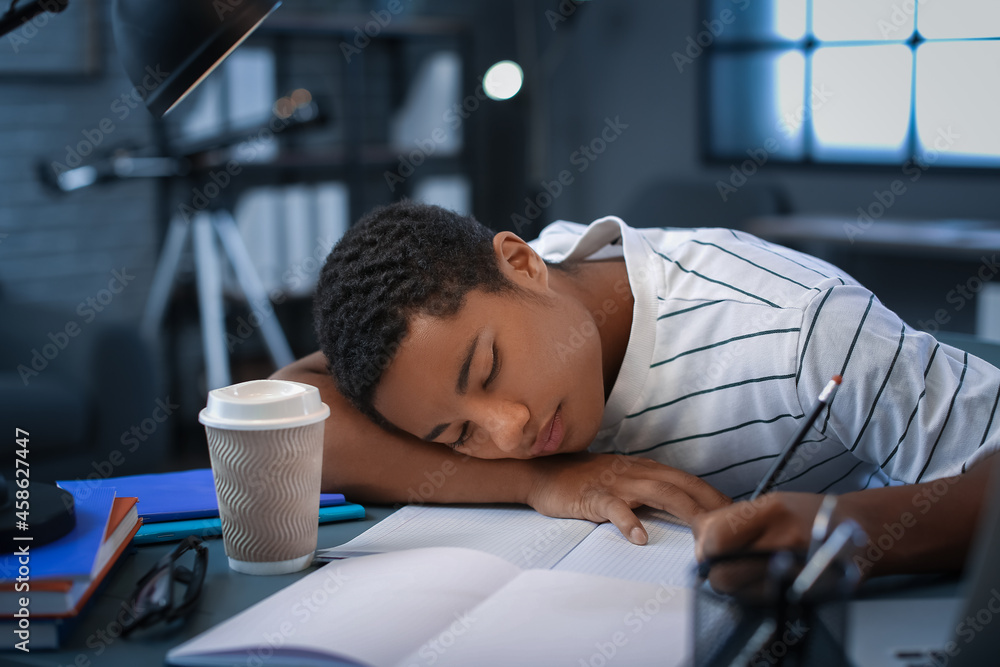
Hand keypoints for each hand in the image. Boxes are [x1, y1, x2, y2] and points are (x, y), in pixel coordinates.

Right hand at [525, 453, 730, 543]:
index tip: (737, 516)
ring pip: (658, 493)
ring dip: (685, 511)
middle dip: (711, 505)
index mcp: (645, 469)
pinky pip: (614, 507)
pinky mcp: (593, 496)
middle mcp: (636, 471)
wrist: (545, 473)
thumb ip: (650, 493)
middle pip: (682, 486)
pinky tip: (639, 537)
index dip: (714, 497)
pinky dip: (628, 521)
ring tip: (703, 532)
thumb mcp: (624, 481)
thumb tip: (681, 511)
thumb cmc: (585, 481)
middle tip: (733, 527)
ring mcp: (615, 482)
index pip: (688, 481)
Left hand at [691, 492, 826, 593]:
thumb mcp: (770, 503)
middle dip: (716, 571)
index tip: (708, 545)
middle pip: (723, 576)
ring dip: (736, 585)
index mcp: (774, 511)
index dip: (705, 546)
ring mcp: (800, 573)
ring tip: (750, 569)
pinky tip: (766, 580)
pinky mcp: (808, 597)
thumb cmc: (810, 515)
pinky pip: (761, 604)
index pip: (716, 538)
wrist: (861, 532)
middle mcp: (788, 542)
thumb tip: (698, 538)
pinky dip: (755, 594)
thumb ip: (731, 520)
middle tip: (723, 561)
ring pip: (739, 595)